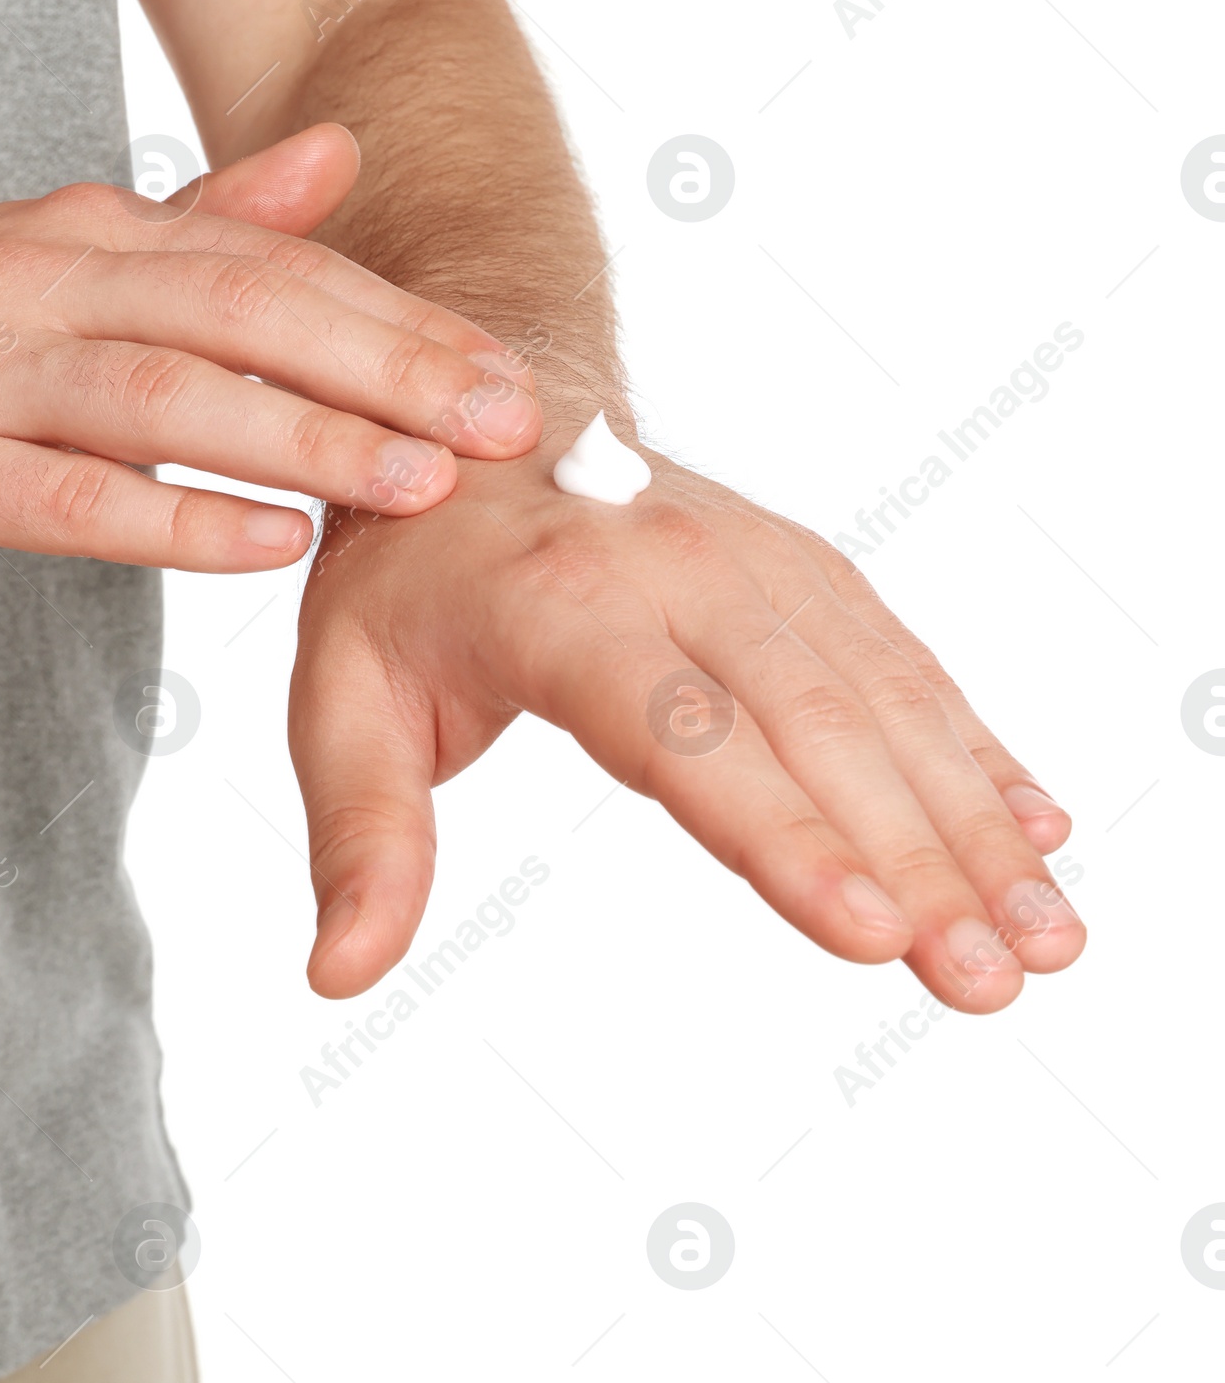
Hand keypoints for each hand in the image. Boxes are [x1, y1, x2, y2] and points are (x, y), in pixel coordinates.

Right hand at [0, 126, 540, 588]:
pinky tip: (271, 544)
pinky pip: (64, 494)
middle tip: (502, 423)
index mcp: (88, 231)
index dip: (398, 320)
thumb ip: (209, 222)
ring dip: (303, 439)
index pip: (272, 265)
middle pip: (239, 311)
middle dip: (384, 366)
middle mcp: (37, 277)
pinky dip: (176, 518)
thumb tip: (341, 152)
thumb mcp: (64, 263)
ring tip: (419, 484)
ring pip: (163, 395)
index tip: (507, 376)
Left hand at [289, 398, 1081, 1015]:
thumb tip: (338, 972)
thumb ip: (361, 835)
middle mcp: (675, 570)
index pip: (684, 733)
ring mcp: (754, 561)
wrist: (479, 401)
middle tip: (990, 980)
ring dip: (971, 817)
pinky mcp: (800, 568)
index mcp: (556, 605)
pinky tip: (1032, 828)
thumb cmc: (405, 570)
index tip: (868, 930)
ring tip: (1044, 931)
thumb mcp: (339, 693)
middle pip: (814, 725)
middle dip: (914, 860)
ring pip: (882, 696)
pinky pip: (900, 659)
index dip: (780, 834)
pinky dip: (971, 746)